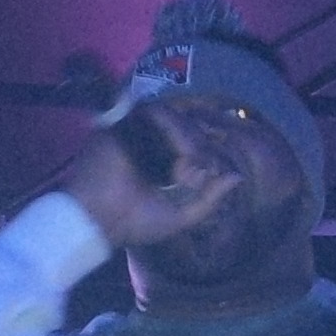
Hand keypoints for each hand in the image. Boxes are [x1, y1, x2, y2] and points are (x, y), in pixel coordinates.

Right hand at [63, 105, 242, 249]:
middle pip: (188, 127)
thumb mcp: (183, 215)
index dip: (208, 153)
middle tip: (203, 170)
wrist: (97, 222)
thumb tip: (237, 176)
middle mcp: (151, 142)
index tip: (212, 172)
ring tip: (192, 166)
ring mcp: (136, 130)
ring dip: (192, 140)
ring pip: (176, 118)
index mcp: (163, 161)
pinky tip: (183, 155)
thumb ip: (210, 197)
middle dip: (203, 147)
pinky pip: (156, 113)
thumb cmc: (134, 223)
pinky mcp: (123, 123)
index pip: (194, 143)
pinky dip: (175, 130)